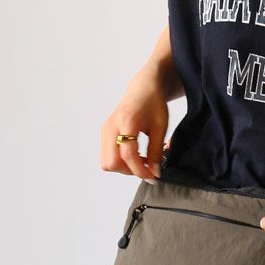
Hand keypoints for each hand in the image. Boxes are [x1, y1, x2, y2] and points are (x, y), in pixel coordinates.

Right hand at [100, 64, 169, 183]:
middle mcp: (111, 127)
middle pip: (112, 162)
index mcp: (127, 122)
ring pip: (106, 162)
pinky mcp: (104, 133)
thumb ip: (156, 150)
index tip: (153, 177)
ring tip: (142, 160)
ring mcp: (105, 130)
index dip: (141, 170)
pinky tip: (134, 155)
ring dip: (124, 167)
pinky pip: (107, 155)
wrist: (143, 88)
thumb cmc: (154, 103)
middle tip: (147, 168)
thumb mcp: (160, 127)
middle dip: (130, 171)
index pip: (128, 155)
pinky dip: (119, 161)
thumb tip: (154, 173)